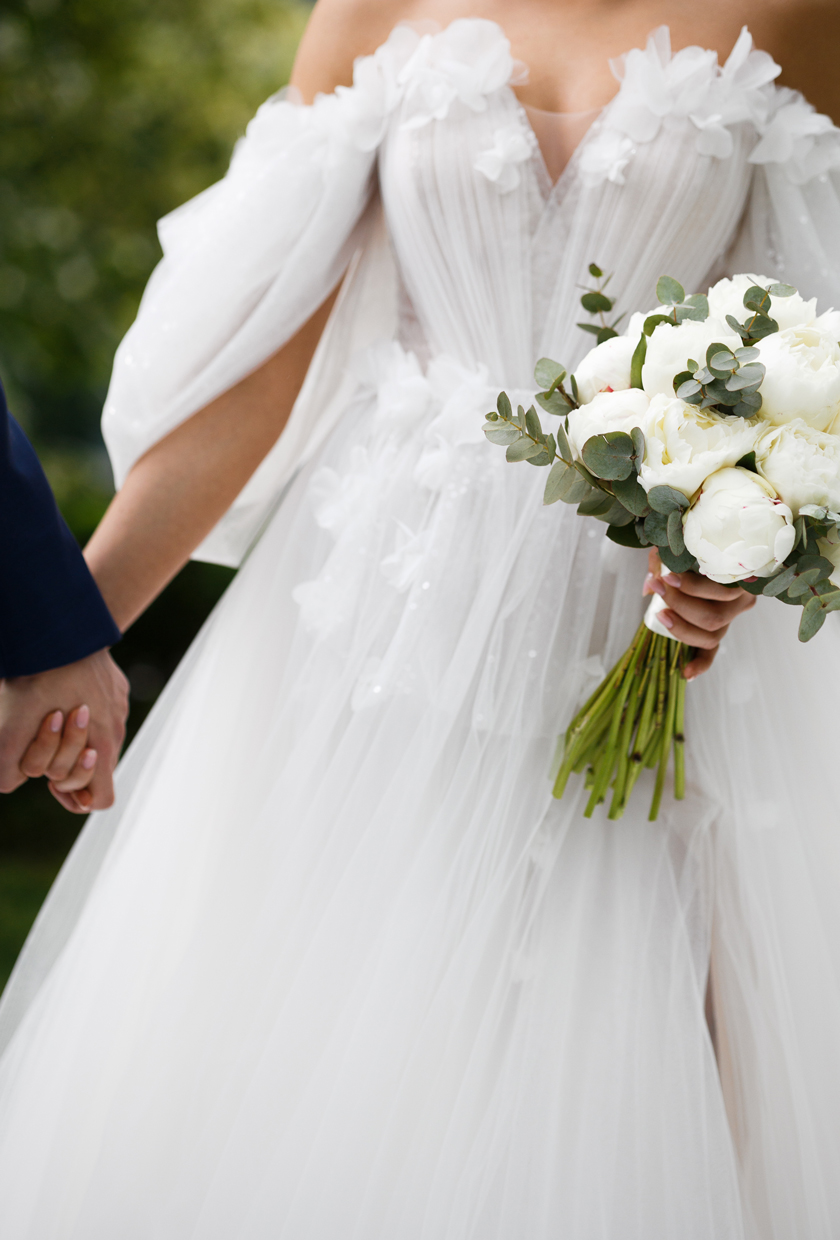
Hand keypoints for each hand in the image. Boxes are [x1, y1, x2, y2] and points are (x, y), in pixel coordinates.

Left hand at [0, 649, 128, 811]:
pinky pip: (104, 711)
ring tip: (50, 712)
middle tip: (44, 738)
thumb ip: (10, 764)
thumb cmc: (41, 677)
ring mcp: (119, 706)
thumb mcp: (15, 725)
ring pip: (98, 739)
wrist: (63, 628)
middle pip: (95, 768)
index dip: (73, 798)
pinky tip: (60, 690)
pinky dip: (82, 711)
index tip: (50, 779)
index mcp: (100, 746)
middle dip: (65, 761)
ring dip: (73, 736)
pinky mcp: (116, 687)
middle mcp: (116, 731)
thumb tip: (9, 785)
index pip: (100, 799)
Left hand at [642, 548, 756, 679]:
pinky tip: (686, 673)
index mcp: (739, 577)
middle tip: (659, 589)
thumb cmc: (692, 548)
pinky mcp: (717, 631)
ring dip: (681, 627)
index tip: (667, 578)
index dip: (692, 587)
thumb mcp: (680, 546)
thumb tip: (650, 586)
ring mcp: (730, 618)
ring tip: (660, 613)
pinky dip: (700, 664)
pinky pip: (712, 652)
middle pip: (713, 618)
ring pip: (712, 636)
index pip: (721, 590)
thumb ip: (663, 560)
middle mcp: (741, 600)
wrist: (700, 549)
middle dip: (680, 605)